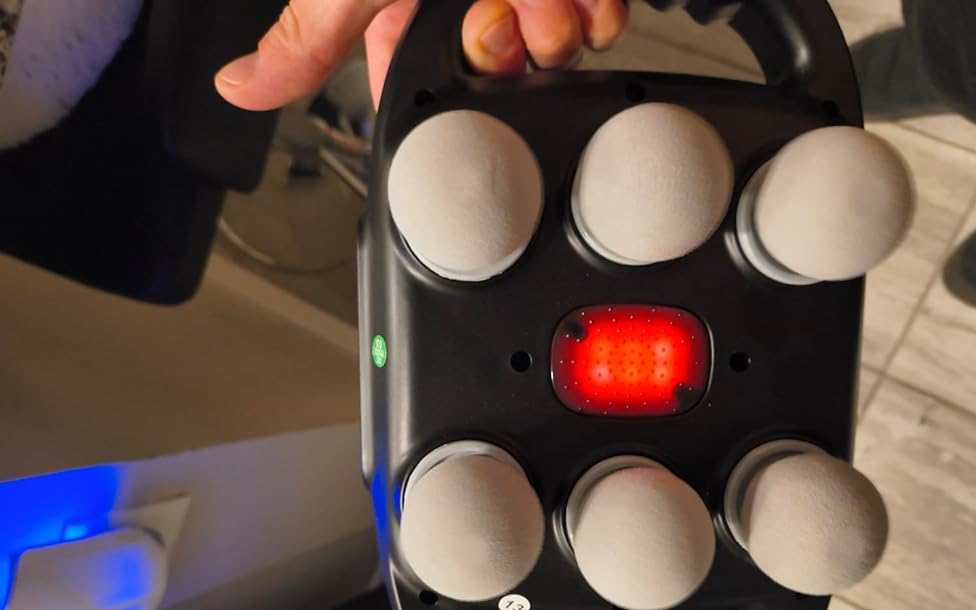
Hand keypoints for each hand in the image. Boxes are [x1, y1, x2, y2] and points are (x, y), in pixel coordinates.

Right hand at [215, 0, 627, 111]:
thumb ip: (307, 35)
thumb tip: (238, 85)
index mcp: (403, 2)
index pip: (415, 77)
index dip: (437, 95)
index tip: (445, 89)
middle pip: (493, 75)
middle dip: (501, 55)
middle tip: (492, 18)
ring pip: (552, 55)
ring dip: (550, 29)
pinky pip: (600, 23)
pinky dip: (597, 12)